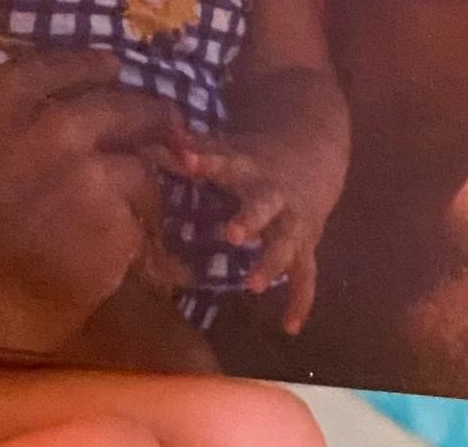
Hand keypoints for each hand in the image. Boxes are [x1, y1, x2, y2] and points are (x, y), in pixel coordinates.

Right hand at [0, 49, 184, 352]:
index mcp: (3, 102)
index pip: (61, 66)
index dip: (87, 64)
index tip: (106, 66)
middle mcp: (59, 134)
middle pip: (121, 107)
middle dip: (141, 107)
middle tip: (154, 112)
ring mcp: (92, 187)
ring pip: (139, 165)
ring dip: (140, 167)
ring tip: (144, 173)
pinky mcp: (113, 240)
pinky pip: (140, 219)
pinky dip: (135, 221)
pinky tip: (129, 228)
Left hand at [163, 121, 346, 336]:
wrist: (313, 159)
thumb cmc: (258, 159)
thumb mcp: (231, 149)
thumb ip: (196, 151)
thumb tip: (154, 140)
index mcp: (250, 170)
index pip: (225, 163)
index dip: (205, 161)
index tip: (186, 159)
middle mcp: (274, 197)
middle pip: (264, 208)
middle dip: (249, 220)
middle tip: (231, 235)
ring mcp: (293, 224)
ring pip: (286, 244)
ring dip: (271, 264)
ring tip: (253, 286)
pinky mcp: (306, 246)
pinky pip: (306, 277)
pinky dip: (300, 301)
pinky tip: (289, 327)